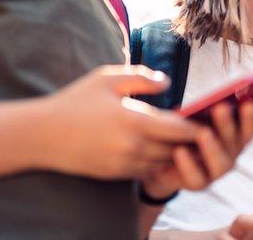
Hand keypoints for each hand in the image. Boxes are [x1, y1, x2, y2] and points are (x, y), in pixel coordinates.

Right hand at [39, 65, 200, 178]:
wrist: (42, 135)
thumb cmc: (76, 101)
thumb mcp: (107, 78)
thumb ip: (142, 78)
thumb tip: (169, 83)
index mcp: (134, 121)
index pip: (179, 129)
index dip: (197, 125)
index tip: (210, 117)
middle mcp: (132, 147)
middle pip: (176, 148)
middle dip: (190, 140)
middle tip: (206, 128)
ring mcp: (124, 164)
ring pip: (163, 162)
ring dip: (175, 152)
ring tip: (186, 138)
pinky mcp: (116, 175)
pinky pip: (147, 170)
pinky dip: (157, 161)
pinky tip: (162, 148)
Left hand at [141, 100, 252, 198]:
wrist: (165, 159)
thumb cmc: (186, 129)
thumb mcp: (196, 117)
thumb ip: (207, 110)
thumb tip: (213, 98)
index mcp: (237, 136)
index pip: (249, 128)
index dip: (250, 117)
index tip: (247, 102)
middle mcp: (232, 154)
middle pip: (234, 142)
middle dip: (227, 124)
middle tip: (220, 107)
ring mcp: (217, 171)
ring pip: (220, 163)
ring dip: (212, 147)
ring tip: (203, 133)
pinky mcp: (199, 184)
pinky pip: (196, 178)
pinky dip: (188, 165)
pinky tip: (180, 151)